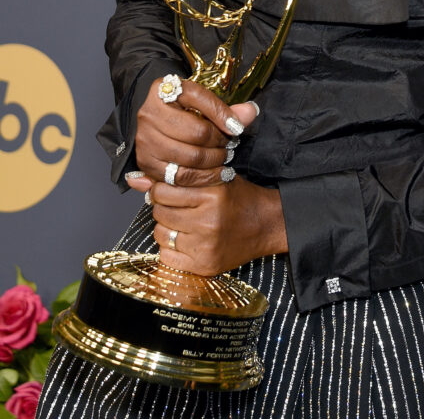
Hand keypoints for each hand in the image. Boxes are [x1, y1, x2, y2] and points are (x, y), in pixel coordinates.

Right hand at [131, 78, 257, 185]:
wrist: (158, 125)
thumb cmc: (184, 112)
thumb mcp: (202, 104)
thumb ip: (227, 109)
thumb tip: (251, 111)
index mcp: (161, 89)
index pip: (197, 97)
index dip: (221, 113)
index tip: (237, 128)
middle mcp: (148, 113)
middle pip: (196, 132)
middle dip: (220, 142)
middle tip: (230, 146)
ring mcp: (144, 139)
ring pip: (190, 157)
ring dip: (213, 162)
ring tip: (223, 158)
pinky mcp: (145, 162)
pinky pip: (178, 176)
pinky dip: (200, 178)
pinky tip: (211, 172)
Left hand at [147, 174, 287, 273]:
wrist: (267, 225)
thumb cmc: (240, 199)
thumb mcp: (216, 178)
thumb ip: (180, 177)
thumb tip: (136, 179)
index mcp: (212, 195)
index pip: (164, 190)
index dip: (161, 189)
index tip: (167, 190)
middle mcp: (208, 221)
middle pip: (160, 212)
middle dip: (163, 207)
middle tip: (177, 206)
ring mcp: (205, 246)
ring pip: (161, 234)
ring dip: (166, 227)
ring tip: (182, 222)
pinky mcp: (204, 265)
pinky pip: (167, 256)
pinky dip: (171, 248)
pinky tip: (185, 239)